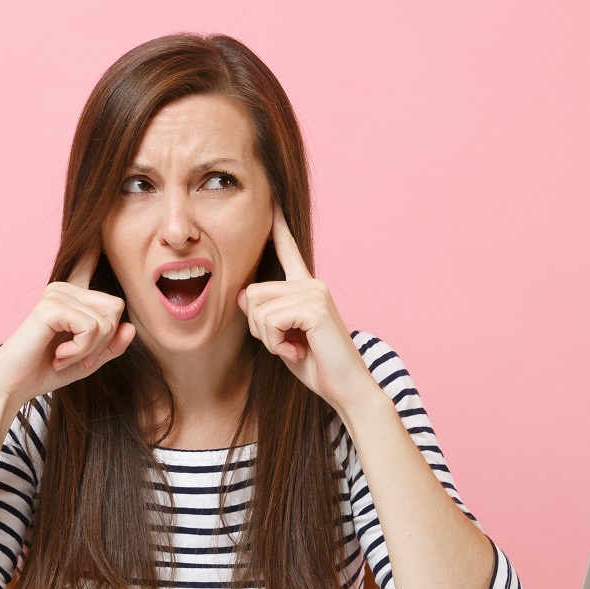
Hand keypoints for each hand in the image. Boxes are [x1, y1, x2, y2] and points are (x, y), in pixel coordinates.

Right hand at [0, 248, 135, 405]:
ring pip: (106, 321)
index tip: (99, 221)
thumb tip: (131, 328)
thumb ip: (110, 346)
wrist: (12, 384)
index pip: (89, 263)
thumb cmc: (45, 370)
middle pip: (115, 307)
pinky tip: (59, 355)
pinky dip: (80, 349)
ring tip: (64, 357)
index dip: (95, 245)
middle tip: (78, 357)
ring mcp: (56, 294)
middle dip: (105, 341)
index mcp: (73, 295)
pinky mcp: (50, 306)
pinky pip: (91, 327)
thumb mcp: (88, 360)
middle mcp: (64, 288)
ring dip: (89, 349)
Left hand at [240, 208, 379, 411]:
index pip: (287, 250)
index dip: (277, 225)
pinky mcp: (315, 306)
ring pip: (257, 308)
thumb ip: (263, 317)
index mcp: (305, 287)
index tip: (271, 199)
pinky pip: (270, 321)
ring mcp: (314, 292)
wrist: (347, 389)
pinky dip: (276, 344)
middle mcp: (311, 283)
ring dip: (268, 338)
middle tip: (287, 345)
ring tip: (295, 348)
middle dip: (258, 328)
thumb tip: (242, 295)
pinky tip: (299, 351)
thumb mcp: (280, 339)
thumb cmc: (317, 366)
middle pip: (251, 294)